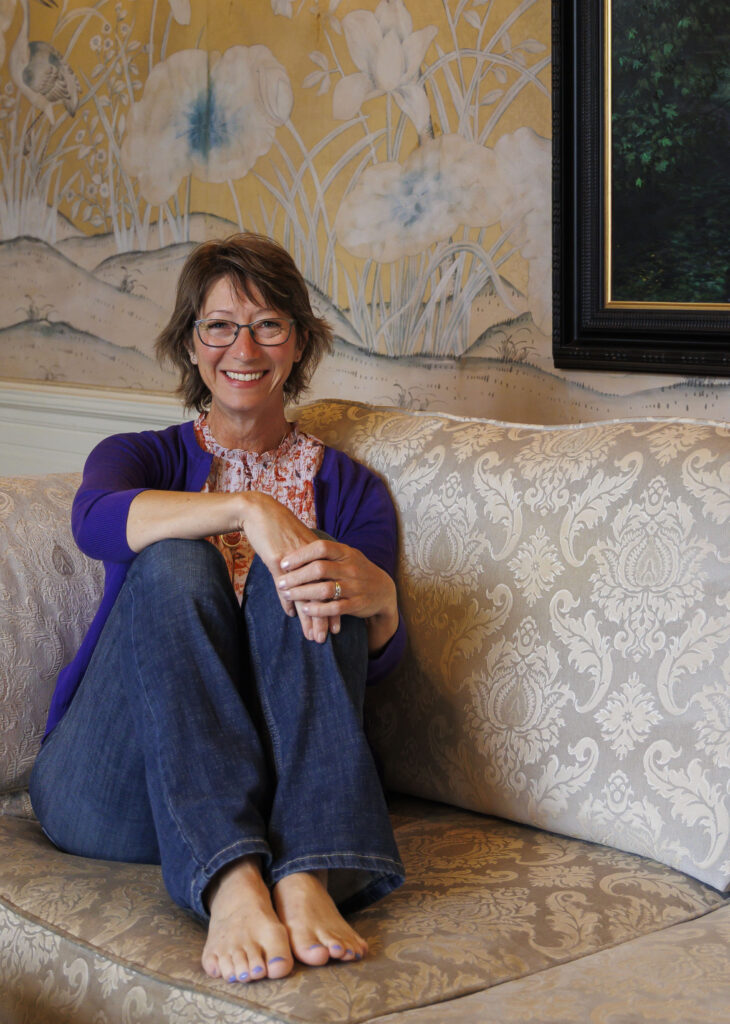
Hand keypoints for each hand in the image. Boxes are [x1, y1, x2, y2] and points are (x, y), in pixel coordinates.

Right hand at [237, 492, 334, 642]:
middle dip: (326, 616)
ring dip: (311, 616)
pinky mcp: (279, 560)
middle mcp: (312, 559)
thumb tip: (302, 592)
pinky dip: (289, 601)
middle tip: (330, 635)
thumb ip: (302, 569)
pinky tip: (292, 615)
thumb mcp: (294, 548)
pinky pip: (286, 585)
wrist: (260, 511)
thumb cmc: (277, 529)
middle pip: (323, 593)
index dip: (334, 605)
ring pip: (307, 594)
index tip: (338, 624)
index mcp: (319, 555)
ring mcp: (296, 561)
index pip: (330, 585)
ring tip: (314, 636)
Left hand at [277, 538, 398, 652]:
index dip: (300, 555)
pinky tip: (305, 609)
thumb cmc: (358, 571)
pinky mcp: (357, 604)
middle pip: (319, 569)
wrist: (384, 591)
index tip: (284, 563)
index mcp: (346, 553)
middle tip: (281, 583)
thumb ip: (327, 553)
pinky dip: (318, 609)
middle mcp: (351, 568)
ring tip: (288, 595)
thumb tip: (296, 547)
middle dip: (296, 577)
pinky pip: (334, 608)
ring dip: (303, 593)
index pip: (321, 548)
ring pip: (325, 590)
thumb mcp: (347, 556)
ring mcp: (355, 587)